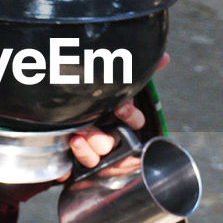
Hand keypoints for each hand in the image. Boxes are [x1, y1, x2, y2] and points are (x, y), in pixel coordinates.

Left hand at [66, 53, 169, 170]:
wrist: (58, 107)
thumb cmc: (92, 96)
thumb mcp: (114, 80)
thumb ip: (136, 70)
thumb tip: (165, 57)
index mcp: (122, 118)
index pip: (135, 122)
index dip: (130, 116)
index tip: (120, 107)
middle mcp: (111, 135)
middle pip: (116, 143)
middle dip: (106, 138)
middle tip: (94, 128)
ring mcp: (95, 149)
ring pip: (99, 157)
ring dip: (89, 148)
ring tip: (78, 136)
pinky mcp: (78, 158)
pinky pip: (82, 165)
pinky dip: (78, 157)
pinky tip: (74, 143)